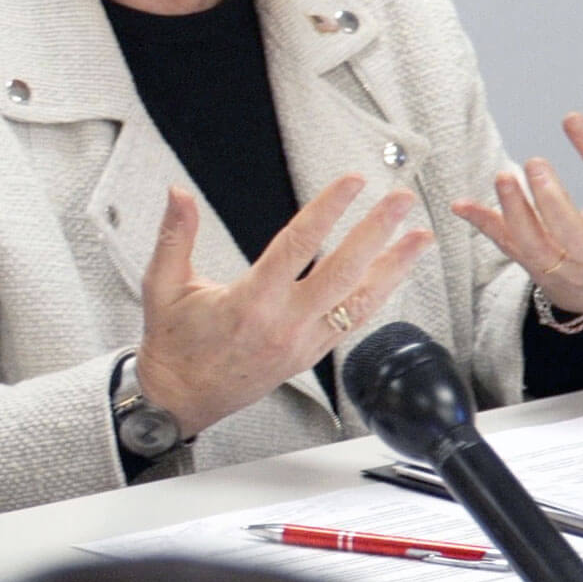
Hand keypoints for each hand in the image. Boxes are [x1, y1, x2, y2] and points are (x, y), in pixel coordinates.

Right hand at [137, 175, 433, 436]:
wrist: (181, 399)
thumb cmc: (172, 343)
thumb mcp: (162, 285)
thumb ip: (175, 235)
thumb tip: (178, 192)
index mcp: (250, 302)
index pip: (298, 245)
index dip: (328, 209)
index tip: (351, 182)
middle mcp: (284, 323)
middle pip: (343, 270)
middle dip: (376, 231)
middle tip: (400, 199)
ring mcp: (303, 342)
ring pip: (360, 300)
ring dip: (393, 266)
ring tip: (420, 237)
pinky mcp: (311, 354)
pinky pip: (354, 321)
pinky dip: (378, 294)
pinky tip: (394, 273)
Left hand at [451, 87, 582, 313]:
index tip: (570, 118)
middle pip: (572, 230)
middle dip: (551, 198)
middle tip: (534, 161)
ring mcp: (561, 263)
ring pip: (534, 244)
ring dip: (514, 211)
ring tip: (503, 176)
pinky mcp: (531, 266)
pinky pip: (504, 246)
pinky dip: (483, 224)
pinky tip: (460, 204)